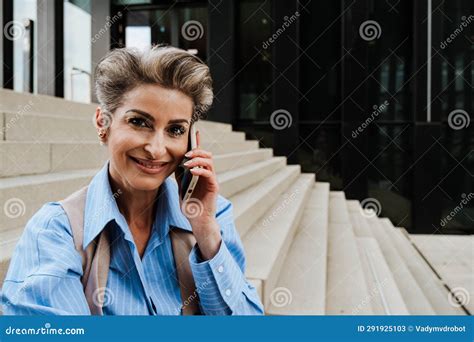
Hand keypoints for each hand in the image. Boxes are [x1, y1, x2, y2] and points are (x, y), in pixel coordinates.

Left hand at [176, 130, 221, 258]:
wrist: (197, 220)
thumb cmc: (190, 204)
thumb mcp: (182, 186)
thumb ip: (180, 174)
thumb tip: (175, 162)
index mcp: (201, 172)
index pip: (200, 154)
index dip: (198, 143)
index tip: (194, 132)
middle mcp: (208, 174)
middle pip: (207, 154)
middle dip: (197, 150)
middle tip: (186, 153)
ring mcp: (212, 179)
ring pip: (209, 161)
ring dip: (197, 159)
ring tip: (187, 162)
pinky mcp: (214, 186)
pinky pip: (209, 173)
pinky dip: (200, 169)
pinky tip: (191, 171)